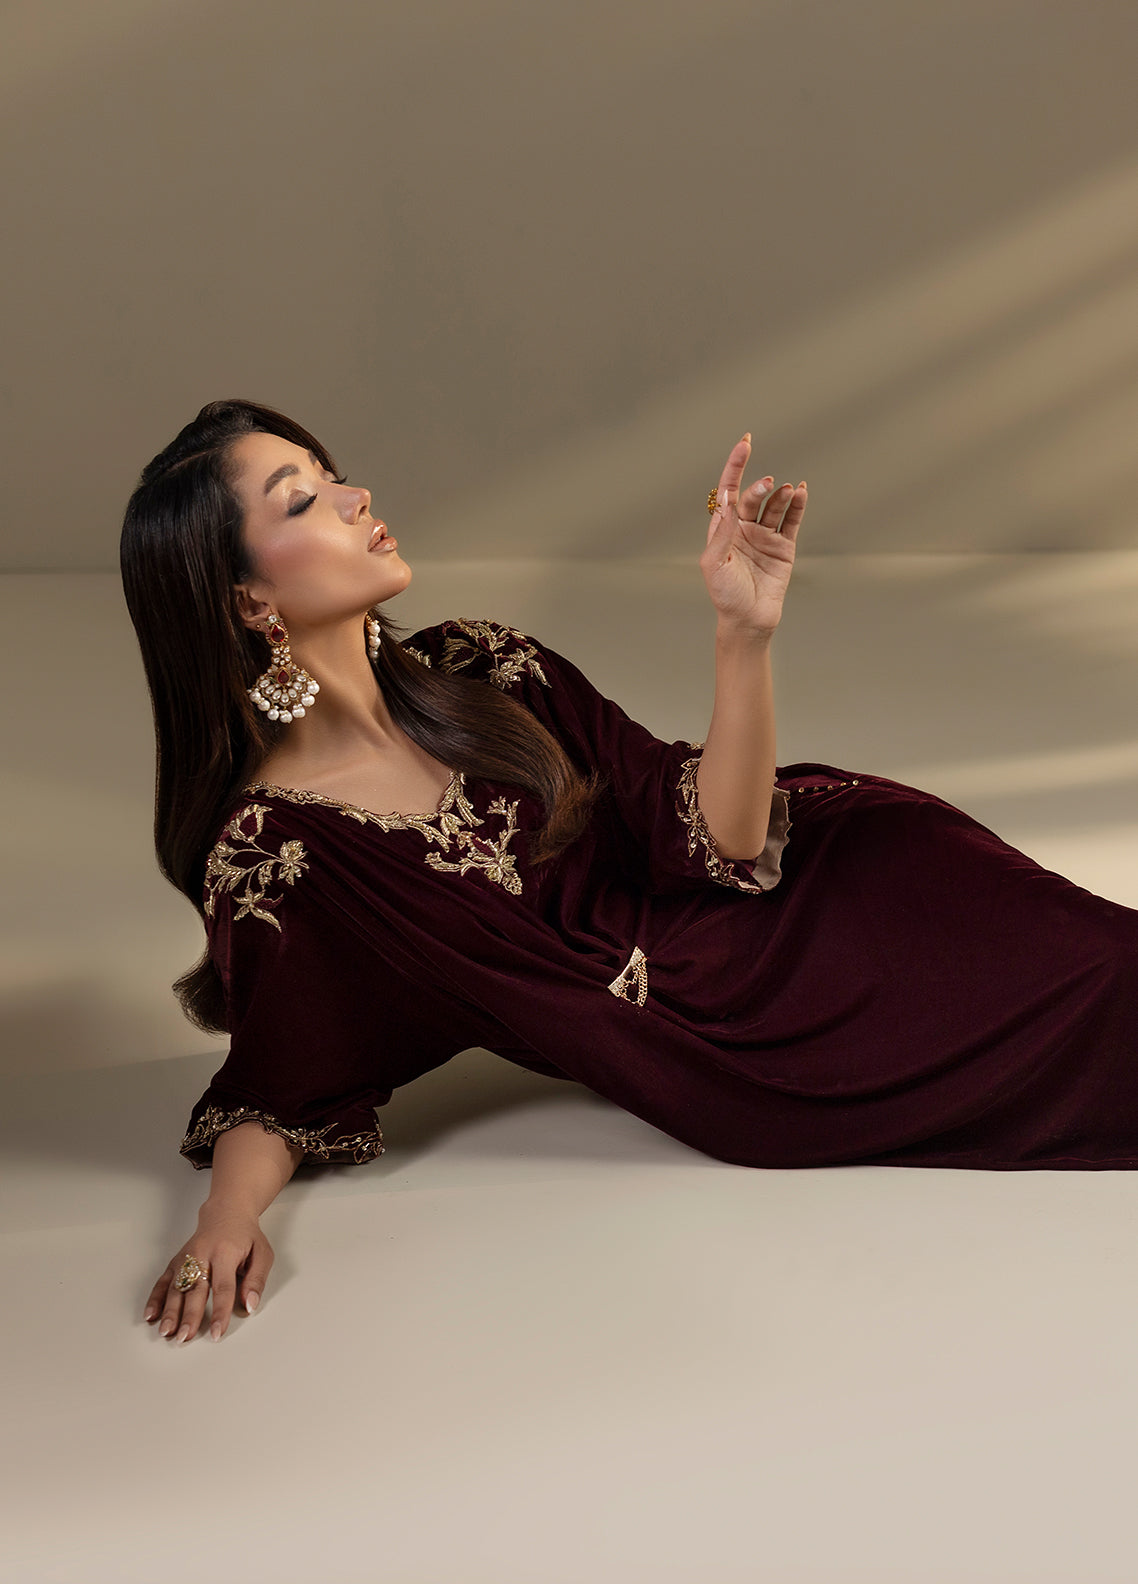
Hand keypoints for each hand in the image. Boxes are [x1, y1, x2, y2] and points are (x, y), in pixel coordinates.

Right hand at [142, 1203, 273, 1344]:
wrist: (226, 1211)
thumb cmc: (245, 1235)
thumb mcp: (262, 1253)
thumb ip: (257, 1280)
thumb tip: (250, 1305)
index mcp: (225, 1253)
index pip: (223, 1287)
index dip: (220, 1312)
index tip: (217, 1333)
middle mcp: (202, 1255)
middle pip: (195, 1289)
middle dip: (189, 1316)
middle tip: (184, 1338)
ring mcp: (186, 1257)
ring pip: (176, 1287)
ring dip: (170, 1311)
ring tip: (166, 1332)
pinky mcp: (176, 1260)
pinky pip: (163, 1280)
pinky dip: (155, 1298)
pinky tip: (151, 1315)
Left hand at [700, 434, 805, 634]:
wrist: (748, 620)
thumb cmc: (725, 595)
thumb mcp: (714, 564)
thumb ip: (722, 533)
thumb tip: (729, 502)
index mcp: (723, 529)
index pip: (729, 490)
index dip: (736, 465)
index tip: (745, 443)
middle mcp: (744, 529)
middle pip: (753, 497)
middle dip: (760, 488)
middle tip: (769, 484)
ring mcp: (765, 536)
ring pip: (775, 507)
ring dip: (781, 495)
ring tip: (788, 489)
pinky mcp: (784, 547)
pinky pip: (792, 521)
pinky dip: (798, 506)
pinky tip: (801, 492)